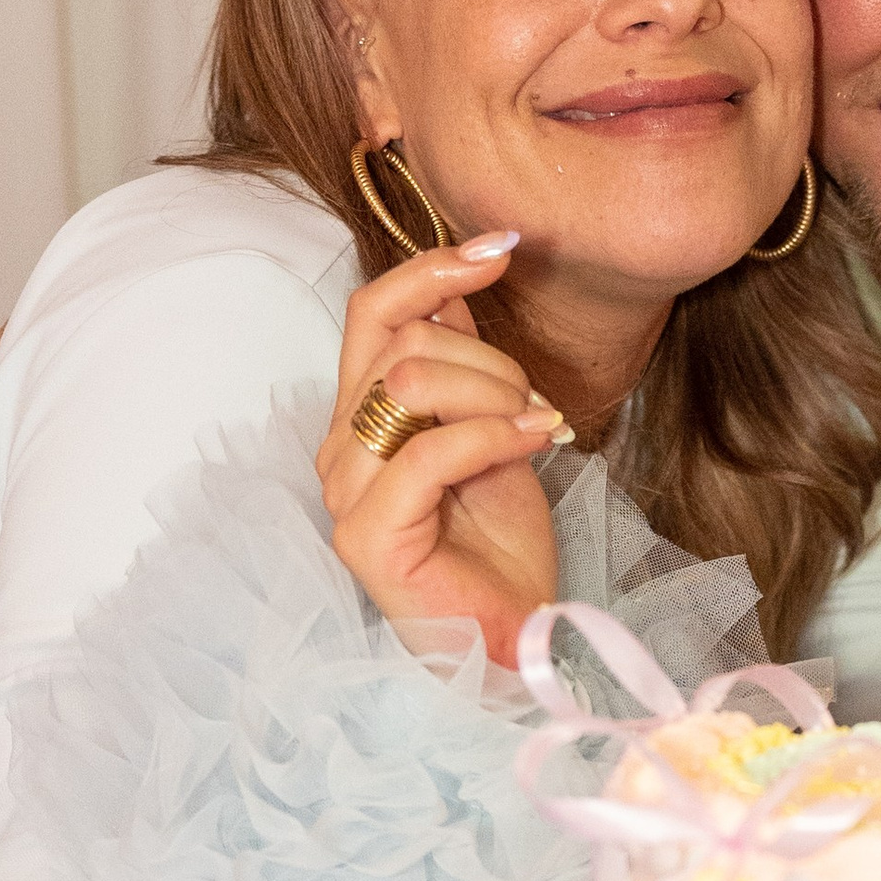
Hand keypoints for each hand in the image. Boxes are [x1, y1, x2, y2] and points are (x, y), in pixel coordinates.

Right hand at [318, 240, 563, 662]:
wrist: (513, 631)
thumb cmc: (499, 544)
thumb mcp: (493, 429)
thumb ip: (465, 367)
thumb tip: (459, 289)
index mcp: (361, 415)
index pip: (372, 310)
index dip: (433, 267)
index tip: (502, 249)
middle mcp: (340, 447)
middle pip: (403, 341)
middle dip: (490, 359)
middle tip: (538, 405)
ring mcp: (346, 491)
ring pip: (412, 384)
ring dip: (495, 394)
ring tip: (538, 428)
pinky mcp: (366, 533)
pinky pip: (429, 451)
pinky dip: (495, 436)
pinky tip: (539, 443)